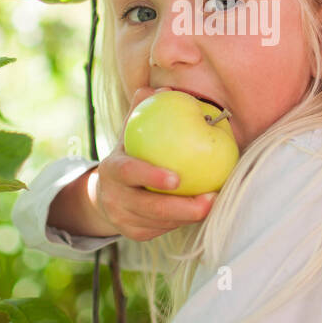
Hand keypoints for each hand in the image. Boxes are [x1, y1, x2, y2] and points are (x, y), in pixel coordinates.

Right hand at [92, 87, 218, 241]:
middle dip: (181, 208)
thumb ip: (144, 111)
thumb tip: (165, 89)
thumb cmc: (130, 154)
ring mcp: (122, 218)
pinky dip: (181, 222)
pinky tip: (202, 212)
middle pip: (148, 207)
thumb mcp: (131, 133)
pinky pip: (162, 230)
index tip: (177, 178)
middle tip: (210, 199)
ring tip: (214, 203)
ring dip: (187, 216)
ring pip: (159, 222)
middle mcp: (114, 196)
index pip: (129, 172)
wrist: (107, 192)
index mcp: (112, 169)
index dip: (150, 176)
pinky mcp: (134, 234)